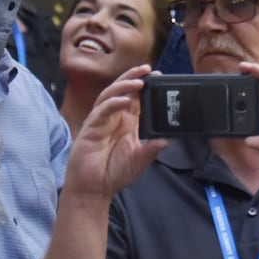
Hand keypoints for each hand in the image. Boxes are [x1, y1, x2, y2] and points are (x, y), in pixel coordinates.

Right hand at [63, 67, 166, 201]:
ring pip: (110, 95)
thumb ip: (152, 149)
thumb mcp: (140, 161)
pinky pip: (101, 111)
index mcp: (127, 123)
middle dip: (134, 77)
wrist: (94, 189)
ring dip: (124, 86)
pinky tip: (124, 101)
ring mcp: (101, 121)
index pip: (137, 98)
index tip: (158, 76)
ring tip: (138, 81)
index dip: (145, 86)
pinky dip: (113, 104)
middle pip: (122, 91)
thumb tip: (167, 140)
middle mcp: (114, 118)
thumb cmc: (114, 173)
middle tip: (148, 69)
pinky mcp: (91, 128)